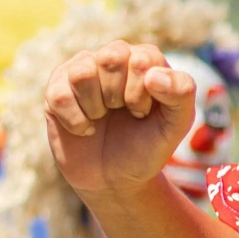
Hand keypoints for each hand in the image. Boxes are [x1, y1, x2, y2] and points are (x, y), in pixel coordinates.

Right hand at [44, 41, 195, 204]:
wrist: (117, 180)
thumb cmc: (147, 146)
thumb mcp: (176, 124)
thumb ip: (182, 92)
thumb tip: (153, 74)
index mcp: (144, 59)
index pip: (142, 59)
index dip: (143, 93)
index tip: (144, 113)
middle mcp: (111, 57)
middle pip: (110, 57)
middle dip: (119, 97)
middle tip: (123, 114)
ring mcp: (81, 71)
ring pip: (82, 73)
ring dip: (96, 108)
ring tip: (102, 118)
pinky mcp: (56, 90)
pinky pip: (59, 96)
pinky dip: (77, 122)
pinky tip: (85, 128)